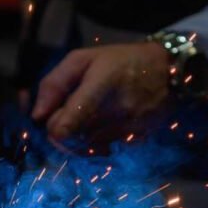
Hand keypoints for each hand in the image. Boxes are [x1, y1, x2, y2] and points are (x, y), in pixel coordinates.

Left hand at [31, 42, 172, 145]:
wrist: (170, 71)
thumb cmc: (122, 61)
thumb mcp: (84, 58)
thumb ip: (55, 83)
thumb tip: (37, 114)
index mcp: (100, 85)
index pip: (66, 125)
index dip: (52, 128)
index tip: (52, 119)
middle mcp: (116, 112)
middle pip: (71, 141)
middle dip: (63, 131)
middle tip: (67, 114)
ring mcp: (129, 129)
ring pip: (86, 148)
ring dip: (79, 137)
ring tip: (89, 116)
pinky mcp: (137, 141)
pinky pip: (105, 149)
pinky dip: (98, 141)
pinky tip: (106, 124)